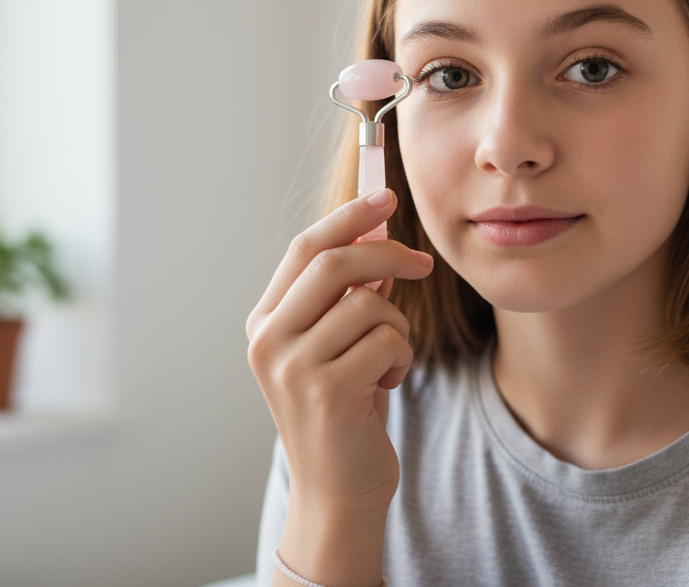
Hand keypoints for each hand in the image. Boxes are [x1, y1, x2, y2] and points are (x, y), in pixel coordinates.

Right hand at [246, 189, 433, 517]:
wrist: (338, 490)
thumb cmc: (346, 410)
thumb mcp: (339, 345)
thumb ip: (348, 296)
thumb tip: (378, 237)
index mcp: (265, 322)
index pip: (305, 248)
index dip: (349, 217)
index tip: (385, 197)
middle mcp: (268, 341)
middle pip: (334, 263)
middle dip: (387, 253)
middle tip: (423, 263)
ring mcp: (293, 367)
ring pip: (369, 304)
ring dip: (398, 326)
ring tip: (389, 358)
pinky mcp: (327, 392)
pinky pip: (387, 340)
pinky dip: (403, 356)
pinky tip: (388, 383)